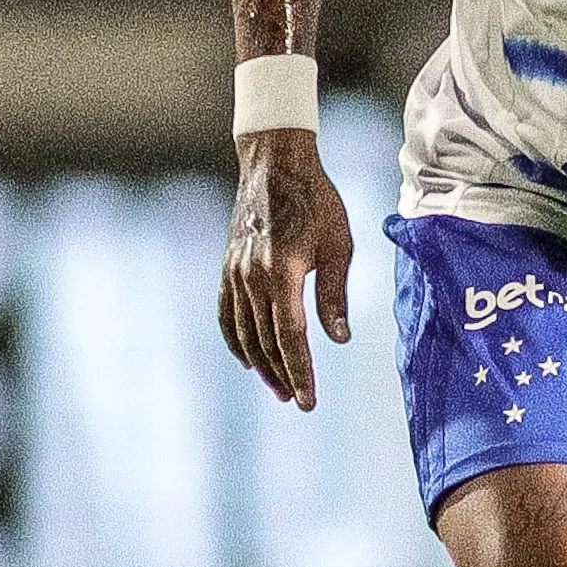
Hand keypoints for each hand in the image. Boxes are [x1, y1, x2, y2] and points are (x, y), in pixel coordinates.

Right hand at [219, 134, 354, 408]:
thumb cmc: (317, 201)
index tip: (308, 401)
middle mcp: (252, 277)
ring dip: (261, 364)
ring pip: (244, 333)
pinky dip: (236, 341)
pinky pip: (227, 314)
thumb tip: (339, 339)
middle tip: (298, 400)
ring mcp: (235, 273)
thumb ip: (335, 294)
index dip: (300, 372)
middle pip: (266, 341)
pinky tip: (250, 360)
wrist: (274, 165)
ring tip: (279, 388)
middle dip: (283, 375)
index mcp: (283, 272)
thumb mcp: (338, 245)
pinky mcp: (228, 268)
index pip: (291, 337)